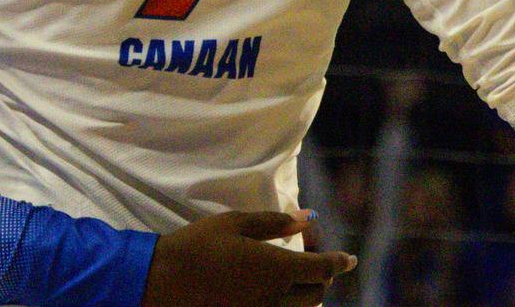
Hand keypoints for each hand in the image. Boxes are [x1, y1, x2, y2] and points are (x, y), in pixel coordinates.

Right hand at [142, 210, 356, 306]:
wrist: (164, 282)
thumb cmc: (199, 245)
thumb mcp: (236, 223)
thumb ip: (275, 222)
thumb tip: (309, 217)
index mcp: (277, 268)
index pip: (323, 268)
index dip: (340, 262)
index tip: (350, 259)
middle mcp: (276, 298)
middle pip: (317, 293)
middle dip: (323, 277)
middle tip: (316, 261)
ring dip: (307, 294)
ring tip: (298, 279)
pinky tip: (276, 294)